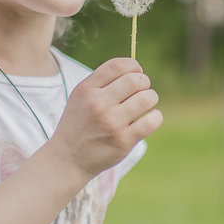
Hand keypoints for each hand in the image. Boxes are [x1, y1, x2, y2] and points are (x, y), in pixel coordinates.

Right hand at [52, 57, 160, 179]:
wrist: (68, 158)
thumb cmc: (78, 124)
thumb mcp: (80, 98)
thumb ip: (102, 82)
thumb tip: (136, 71)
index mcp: (86, 89)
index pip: (118, 65)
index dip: (134, 65)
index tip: (136, 73)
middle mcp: (98, 103)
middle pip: (136, 80)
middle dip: (144, 83)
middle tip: (141, 91)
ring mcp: (111, 122)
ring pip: (147, 98)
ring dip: (151, 99)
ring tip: (143, 105)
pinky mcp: (123, 140)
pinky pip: (152, 120)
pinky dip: (155, 117)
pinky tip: (148, 119)